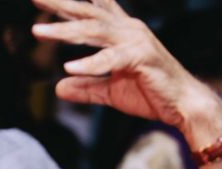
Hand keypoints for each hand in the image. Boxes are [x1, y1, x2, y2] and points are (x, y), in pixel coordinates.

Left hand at [31, 0, 207, 127]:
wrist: (183, 105)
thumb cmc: (150, 93)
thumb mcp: (110, 92)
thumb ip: (85, 87)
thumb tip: (59, 88)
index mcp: (121, 31)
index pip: (92, 9)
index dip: (71, 0)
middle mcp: (127, 29)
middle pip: (87, 12)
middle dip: (59, 3)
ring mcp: (135, 40)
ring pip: (94, 31)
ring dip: (65, 31)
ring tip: (38, 32)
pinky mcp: (141, 58)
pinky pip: (111, 60)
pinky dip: (90, 64)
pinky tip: (70, 68)